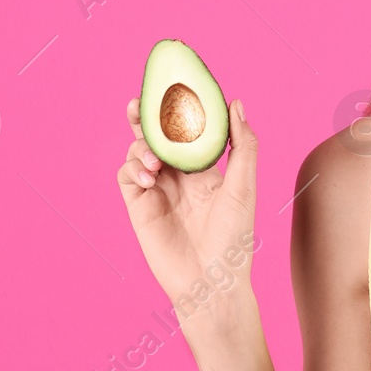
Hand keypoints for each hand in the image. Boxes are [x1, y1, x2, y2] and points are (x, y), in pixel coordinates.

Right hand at [117, 95, 259, 334]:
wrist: (211, 282)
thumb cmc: (234, 239)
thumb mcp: (244, 186)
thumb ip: (242, 144)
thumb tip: (237, 103)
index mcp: (205, 169)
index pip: (187, 131)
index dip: (177, 111)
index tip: (172, 88)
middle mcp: (179, 176)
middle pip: (157, 137)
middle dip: (146, 118)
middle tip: (138, 103)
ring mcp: (158, 190)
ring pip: (140, 152)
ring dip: (142, 148)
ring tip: (155, 162)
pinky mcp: (140, 207)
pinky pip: (127, 176)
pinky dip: (132, 169)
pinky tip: (148, 178)